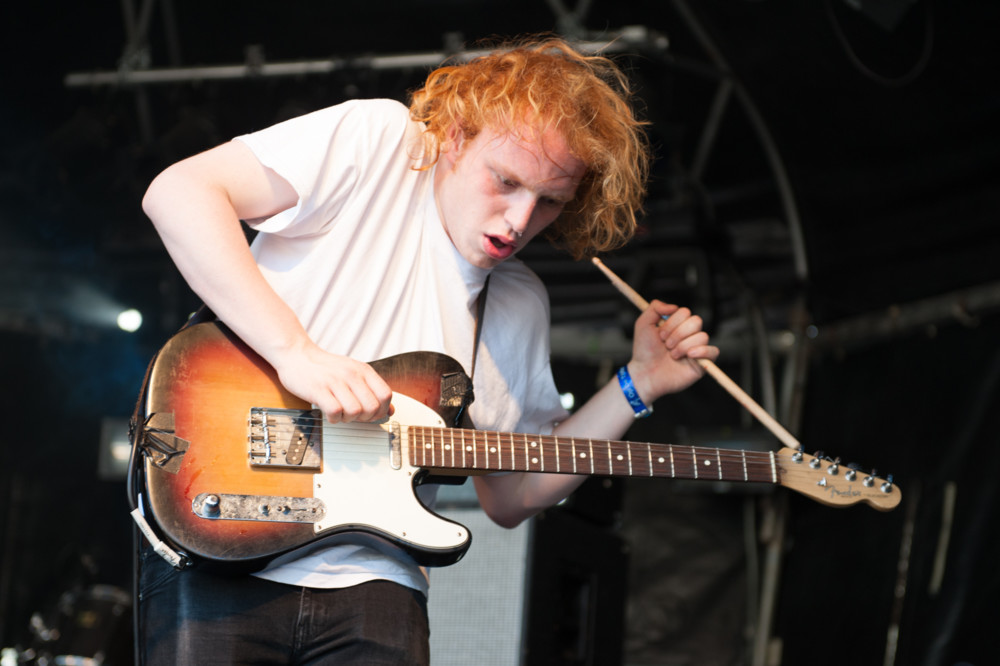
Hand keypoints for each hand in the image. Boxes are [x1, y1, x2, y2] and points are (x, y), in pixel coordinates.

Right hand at [271, 342, 393, 423]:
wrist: (297, 355)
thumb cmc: (326, 368)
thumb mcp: (354, 373)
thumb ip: (373, 390)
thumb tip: (391, 411)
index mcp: (363, 370)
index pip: (386, 395)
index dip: (382, 410)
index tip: (371, 414)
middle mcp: (351, 374)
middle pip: (372, 407)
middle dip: (365, 418)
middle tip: (354, 415)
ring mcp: (335, 381)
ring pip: (355, 412)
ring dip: (348, 419)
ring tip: (340, 413)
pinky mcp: (318, 389)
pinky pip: (335, 412)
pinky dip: (334, 419)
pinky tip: (329, 413)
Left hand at [627, 300, 719, 402]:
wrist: (645, 372)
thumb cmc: (644, 350)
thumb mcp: (643, 324)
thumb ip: (655, 307)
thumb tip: (674, 306)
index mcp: (678, 324)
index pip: (685, 312)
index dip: (672, 322)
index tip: (660, 334)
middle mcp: (689, 334)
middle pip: (696, 321)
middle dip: (678, 334)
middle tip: (666, 345)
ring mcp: (697, 348)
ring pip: (703, 336)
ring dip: (683, 346)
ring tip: (672, 355)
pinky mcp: (702, 363)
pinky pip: (714, 351)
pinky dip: (702, 351)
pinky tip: (688, 356)